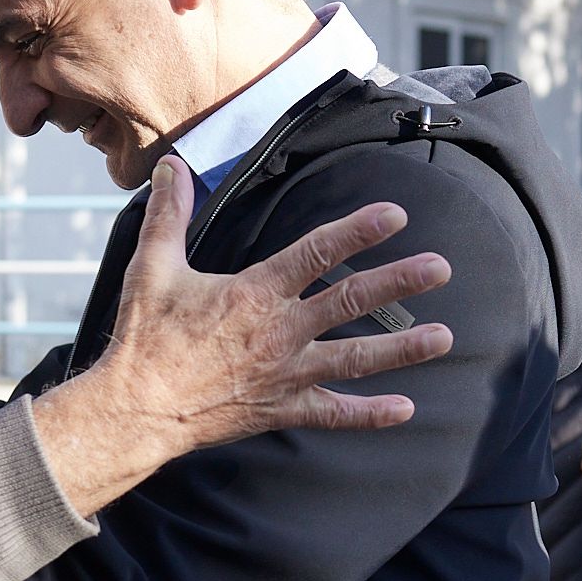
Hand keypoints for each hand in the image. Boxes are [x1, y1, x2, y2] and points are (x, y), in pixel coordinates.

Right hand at [30, 157, 452, 515]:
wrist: (136, 409)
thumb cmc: (144, 338)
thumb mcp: (152, 267)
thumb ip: (169, 215)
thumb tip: (169, 166)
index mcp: (254, 293)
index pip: (316, 253)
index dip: (358, 231)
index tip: (396, 216)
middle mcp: (280, 332)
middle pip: (351, 301)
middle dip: (400, 281)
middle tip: (441, 268)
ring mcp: (286, 374)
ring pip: (356, 358)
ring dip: (403, 348)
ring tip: (445, 337)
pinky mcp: (281, 409)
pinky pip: (334, 414)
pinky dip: (370, 414)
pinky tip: (406, 409)